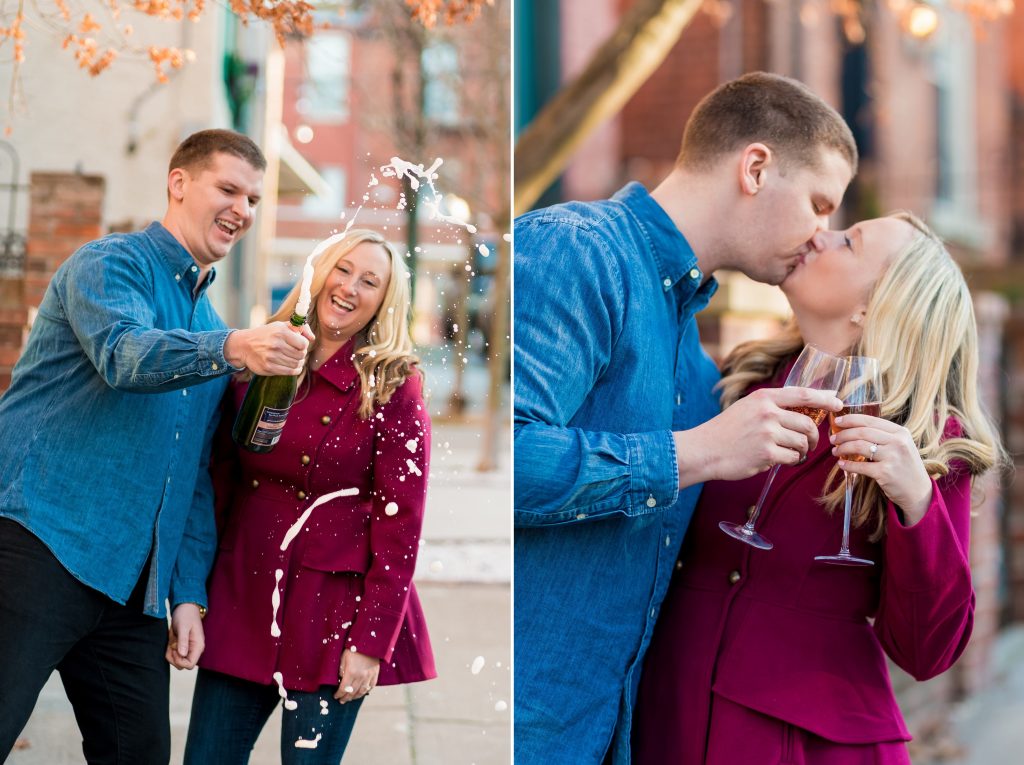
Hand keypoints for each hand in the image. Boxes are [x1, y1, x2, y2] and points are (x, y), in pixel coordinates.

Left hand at [165, 603, 204, 669]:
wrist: (185, 607)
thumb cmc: (186, 615)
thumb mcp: (183, 627)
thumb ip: (183, 640)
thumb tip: (182, 654)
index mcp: (198, 646)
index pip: (190, 665)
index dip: (179, 661)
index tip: (174, 650)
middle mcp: (194, 650)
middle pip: (182, 665)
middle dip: (174, 658)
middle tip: (172, 644)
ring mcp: (188, 649)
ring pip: (177, 662)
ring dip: (171, 654)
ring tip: (172, 641)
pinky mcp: (183, 647)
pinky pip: (174, 655)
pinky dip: (170, 651)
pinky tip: (171, 641)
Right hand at [224, 322, 314, 375]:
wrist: (244, 346)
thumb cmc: (266, 334)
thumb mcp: (281, 326)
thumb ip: (300, 328)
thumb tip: (312, 338)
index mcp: (280, 332)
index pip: (304, 344)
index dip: (304, 345)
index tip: (299, 345)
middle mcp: (276, 344)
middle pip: (301, 355)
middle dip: (301, 354)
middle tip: (297, 353)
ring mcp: (272, 357)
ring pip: (296, 364)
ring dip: (298, 363)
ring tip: (294, 359)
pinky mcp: (269, 367)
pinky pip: (290, 372)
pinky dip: (294, 370)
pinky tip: (293, 366)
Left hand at [334, 650, 379, 704]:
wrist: (368, 641)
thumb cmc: (353, 648)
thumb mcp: (343, 658)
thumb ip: (341, 670)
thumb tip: (341, 680)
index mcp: (351, 672)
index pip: (343, 688)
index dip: (339, 694)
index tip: (336, 696)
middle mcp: (360, 676)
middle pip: (352, 692)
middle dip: (346, 698)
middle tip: (342, 701)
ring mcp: (369, 676)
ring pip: (362, 691)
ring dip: (355, 697)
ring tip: (351, 699)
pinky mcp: (375, 673)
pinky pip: (371, 686)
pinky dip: (366, 691)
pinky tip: (362, 692)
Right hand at [676, 386, 842, 487]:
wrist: (704, 450)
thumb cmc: (726, 431)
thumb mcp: (747, 408)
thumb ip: (772, 406)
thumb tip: (803, 410)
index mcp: (763, 398)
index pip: (803, 394)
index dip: (825, 399)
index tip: (839, 404)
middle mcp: (767, 412)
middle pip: (807, 423)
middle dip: (813, 436)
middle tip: (810, 444)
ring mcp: (767, 433)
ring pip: (802, 442)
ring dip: (801, 450)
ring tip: (790, 453)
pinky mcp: (766, 453)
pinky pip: (792, 458)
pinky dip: (790, 461)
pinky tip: (779, 461)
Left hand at [830, 413, 932, 523]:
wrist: (918, 491)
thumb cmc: (905, 466)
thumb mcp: (901, 446)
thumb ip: (883, 436)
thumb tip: (854, 428)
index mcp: (901, 432)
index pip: (870, 420)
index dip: (850, 419)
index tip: (837, 421)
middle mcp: (898, 442)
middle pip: (862, 432)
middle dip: (843, 434)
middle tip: (833, 439)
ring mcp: (892, 457)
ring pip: (859, 446)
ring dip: (843, 448)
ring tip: (835, 451)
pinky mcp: (885, 473)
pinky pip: (860, 466)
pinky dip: (847, 465)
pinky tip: (841, 464)